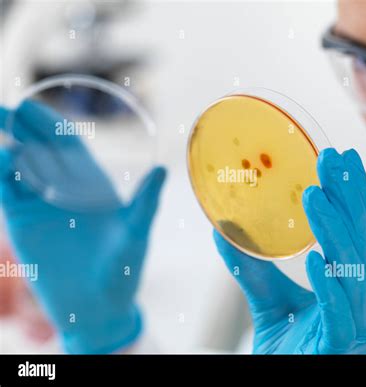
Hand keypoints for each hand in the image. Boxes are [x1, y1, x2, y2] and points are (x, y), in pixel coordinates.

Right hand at [0, 101, 165, 352]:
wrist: (98, 306)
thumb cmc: (124, 270)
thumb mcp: (136, 234)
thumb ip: (146, 203)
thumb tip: (163, 170)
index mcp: (92, 185)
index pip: (67, 146)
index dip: (50, 125)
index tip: (31, 108)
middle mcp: (64, 190)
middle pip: (39, 149)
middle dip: (21, 127)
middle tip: (5, 109)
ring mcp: (42, 206)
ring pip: (19, 168)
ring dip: (6, 148)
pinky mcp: (24, 225)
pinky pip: (8, 195)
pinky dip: (1, 177)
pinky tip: (0, 161)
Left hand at [214, 148, 365, 353]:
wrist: (283, 381)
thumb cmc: (288, 345)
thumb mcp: (267, 299)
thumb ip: (251, 267)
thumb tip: (221, 230)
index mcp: (352, 285)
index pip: (356, 232)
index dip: (353, 195)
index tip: (342, 160)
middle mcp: (363, 301)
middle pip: (360, 242)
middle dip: (348, 199)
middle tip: (331, 160)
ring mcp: (357, 325)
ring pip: (353, 271)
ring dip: (334, 231)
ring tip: (314, 196)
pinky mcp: (342, 347)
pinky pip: (340, 314)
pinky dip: (330, 285)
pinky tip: (316, 259)